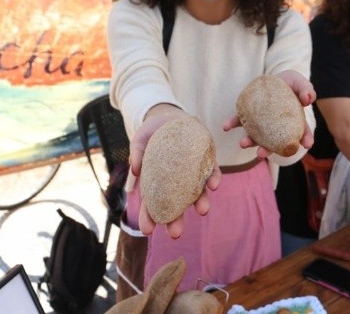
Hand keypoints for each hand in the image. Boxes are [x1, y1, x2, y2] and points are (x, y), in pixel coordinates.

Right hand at [129, 108, 221, 238]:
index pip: (152, 203)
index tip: (148, 230)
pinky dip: (213, 179)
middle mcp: (177, 182)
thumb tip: (136, 170)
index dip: (149, 217)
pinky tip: (213, 185)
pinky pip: (212, 172)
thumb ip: (136, 152)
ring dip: (201, 202)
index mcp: (157, 182)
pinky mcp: (207, 161)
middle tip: (175, 233)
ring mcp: (193, 173)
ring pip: (198, 192)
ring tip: (202, 211)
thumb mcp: (140, 139)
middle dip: (176, 219)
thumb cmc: (152, 132)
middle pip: (176, 204)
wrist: (172, 116)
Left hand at [223, 70, 315, 156]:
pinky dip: (232, 124)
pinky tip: (225, 127)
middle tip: (261, 154)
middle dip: (267, 150)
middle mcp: (276, 128)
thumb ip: (306, 89)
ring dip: (249, 141)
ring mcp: (261, 123)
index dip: (305, 138)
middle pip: (274, 142)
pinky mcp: (248, 114)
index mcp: (294, 122)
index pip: (301, 131)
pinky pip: (239, 120)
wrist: (272, 77)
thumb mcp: (300, 83)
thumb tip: (308, 99)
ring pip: (256, 136)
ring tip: (242, 144)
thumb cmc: (290, 83)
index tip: (307, 144)